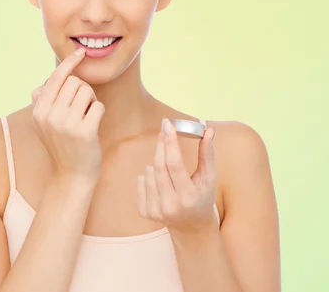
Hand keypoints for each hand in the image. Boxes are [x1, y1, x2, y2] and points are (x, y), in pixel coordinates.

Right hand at [31, 48, 104, 182]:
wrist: (71, 175)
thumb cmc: (61, 144)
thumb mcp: (43, 123)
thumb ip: (42, 101)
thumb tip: (46, 82)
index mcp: (39, 110)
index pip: (55, 78)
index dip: (69, 62)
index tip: (81, 52)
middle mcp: (49, 115)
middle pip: (75, 82)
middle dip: (83, 91)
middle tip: (82, 107)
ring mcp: (66, 124)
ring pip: (87, 91)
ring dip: (91, 101)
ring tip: (86, 116)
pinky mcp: (84, 132)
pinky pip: (98, 106)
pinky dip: (98, 112)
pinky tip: (92, 125)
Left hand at [136, 118, 217, 233]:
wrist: (191, 226)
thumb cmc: (202, 196)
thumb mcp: (209, 177)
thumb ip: (208, 153)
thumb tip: (208, 129)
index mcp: (188, 197)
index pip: (174, 164)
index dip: (170, 142)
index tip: (167, 124)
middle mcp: (170, 206)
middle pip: (159, 165)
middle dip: (162, 144)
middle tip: (165, 129)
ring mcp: (155, 211)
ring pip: (149, 171)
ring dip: (157, 163)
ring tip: (169, 169)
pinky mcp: (144, 212)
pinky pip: (141, 181)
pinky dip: (149, 175)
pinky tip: (160, 182)